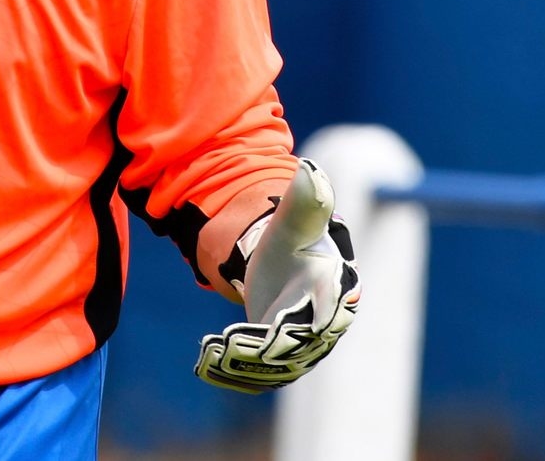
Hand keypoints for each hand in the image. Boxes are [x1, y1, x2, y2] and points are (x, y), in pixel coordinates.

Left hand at [194, 159, 359, 394]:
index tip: (295, 325)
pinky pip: (265, 373)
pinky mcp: (278, 356)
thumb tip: (310, 170)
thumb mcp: (296, 217)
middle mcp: (325, 321)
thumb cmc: (290, 237)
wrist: (275, 260)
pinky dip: (239, 374)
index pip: (334, 307)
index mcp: (335, 287)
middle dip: (277, 346)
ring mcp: (302, 343)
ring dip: (252, 364)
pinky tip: (209, 365)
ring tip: (219, 355)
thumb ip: (307, 199)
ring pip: (283, 363)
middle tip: (243, 340)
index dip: (319, 318)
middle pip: (306, 343)